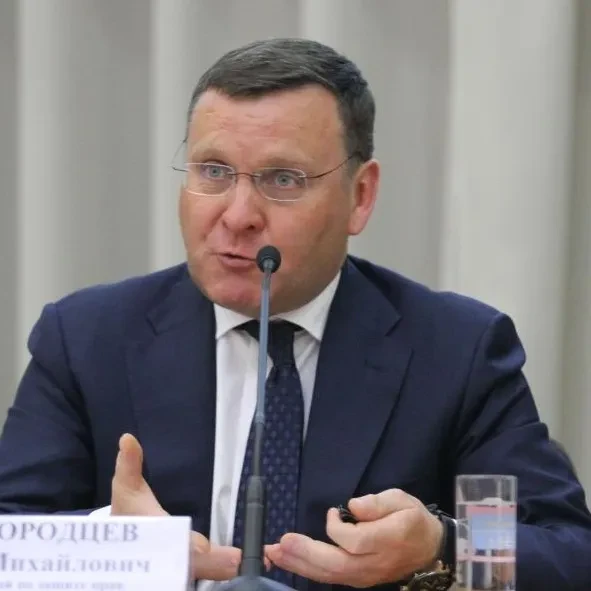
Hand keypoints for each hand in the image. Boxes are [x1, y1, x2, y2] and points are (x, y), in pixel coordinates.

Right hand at [111, 433, 240, 580]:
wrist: (119, 547)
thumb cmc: (128, 513)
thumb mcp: (126, 488)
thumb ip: (129, 464)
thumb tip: (127, 439)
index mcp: (150, 536)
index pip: (168, 541)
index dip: (185, 545)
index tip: (203, 546)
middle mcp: (162, 561)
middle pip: (189, 565)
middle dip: (212, 564)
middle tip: (236, 560)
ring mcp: (172, 574)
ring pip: (199, 575)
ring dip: (222, 571)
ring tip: (250, 562)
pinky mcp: (185, 576)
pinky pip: (208, 577)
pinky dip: (226, 573)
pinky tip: (247, 566)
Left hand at [265, 489, 442, 586]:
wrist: (429, 550)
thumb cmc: (413, 520)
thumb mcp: (402, 500)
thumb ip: (378, 502)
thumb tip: (353, 506)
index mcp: (387, 540)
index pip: (354, 541)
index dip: (337, 528)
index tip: (331, 512)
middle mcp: (374, 562)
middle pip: (336, 564)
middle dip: (305, 554)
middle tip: (279, 544)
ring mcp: (365, 576)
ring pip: (331, 575)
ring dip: (300, 565)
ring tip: (274, 554)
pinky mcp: (358, 579)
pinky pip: (331, 578)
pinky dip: (309, 571)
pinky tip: (291, 562)